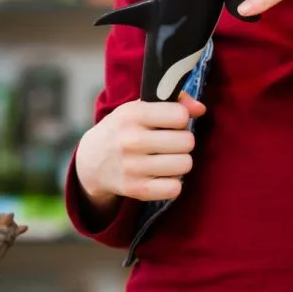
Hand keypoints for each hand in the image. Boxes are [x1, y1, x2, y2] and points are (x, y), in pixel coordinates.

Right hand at [75, 94, 206, 207]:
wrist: (92, 160)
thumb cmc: (124, 129)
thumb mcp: (139, 108)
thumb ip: (174, 101)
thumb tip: (200, 109)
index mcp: (132, 115)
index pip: (179, 115)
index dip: (180, 118)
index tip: (171, 122)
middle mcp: (130, 140)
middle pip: (187, 141)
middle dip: (183, 141)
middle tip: (171, 142)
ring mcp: (132, 167)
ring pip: (184, 164)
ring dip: (180, 161)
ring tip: (167, 158)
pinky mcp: (136, 190)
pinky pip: (175, 188)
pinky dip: (173, 183)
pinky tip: (162, 175)